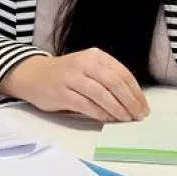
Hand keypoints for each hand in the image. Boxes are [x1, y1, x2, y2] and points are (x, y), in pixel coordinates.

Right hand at [0, 48, 148, 122]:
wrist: (33, 75)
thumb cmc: (66, 74)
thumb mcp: (88, 67)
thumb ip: (107, 78)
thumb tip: (133, 100)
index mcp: (95, 56)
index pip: (122, 73)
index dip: (136, 92)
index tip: (144, 107)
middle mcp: (84, 63)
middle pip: (114, 83)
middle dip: (130, 102)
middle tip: (138, 116)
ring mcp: (71, 78)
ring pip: (102, 95)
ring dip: (117, 110)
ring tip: (126, 119)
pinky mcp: (62, 93)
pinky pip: (86, 105)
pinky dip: (100, 114)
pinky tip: (108, 119)